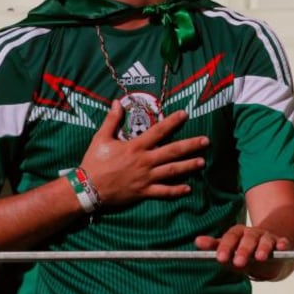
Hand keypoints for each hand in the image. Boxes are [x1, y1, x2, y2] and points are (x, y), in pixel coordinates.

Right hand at [79, 99, 208, 206]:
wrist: (88, 188)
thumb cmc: (94, 162)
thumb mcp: (101, 138)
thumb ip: (112, 120)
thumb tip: (117, 102)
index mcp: (136, 146)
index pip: (158, 131)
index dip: (173, 122)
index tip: (185, 114)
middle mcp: (145, 161)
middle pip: (172, 151)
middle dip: (190, 145)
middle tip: (206, 141)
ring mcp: (146, 178)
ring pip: (172, 171)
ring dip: (188, 166)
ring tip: (202, 162)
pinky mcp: (143, 192)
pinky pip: (163, 192)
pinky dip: (176, 191)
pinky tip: (188, 189)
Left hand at [195, 225, 289, 277]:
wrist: (268, 250)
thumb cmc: (244, 250)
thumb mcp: (230, 249)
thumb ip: (215, 246)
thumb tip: (197, 241)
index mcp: (238, 233)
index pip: (230, 237)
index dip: (225, 247)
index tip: (219, 258)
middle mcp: (252, 233)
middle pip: (247, 239)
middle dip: (243, 250)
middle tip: (238, 262)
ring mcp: (267, 237)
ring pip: (264, 241)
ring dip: (262, 248)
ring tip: (260, 256)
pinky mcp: (281, 243)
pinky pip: (282, 242)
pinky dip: (283, 244)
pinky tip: (282, 247)